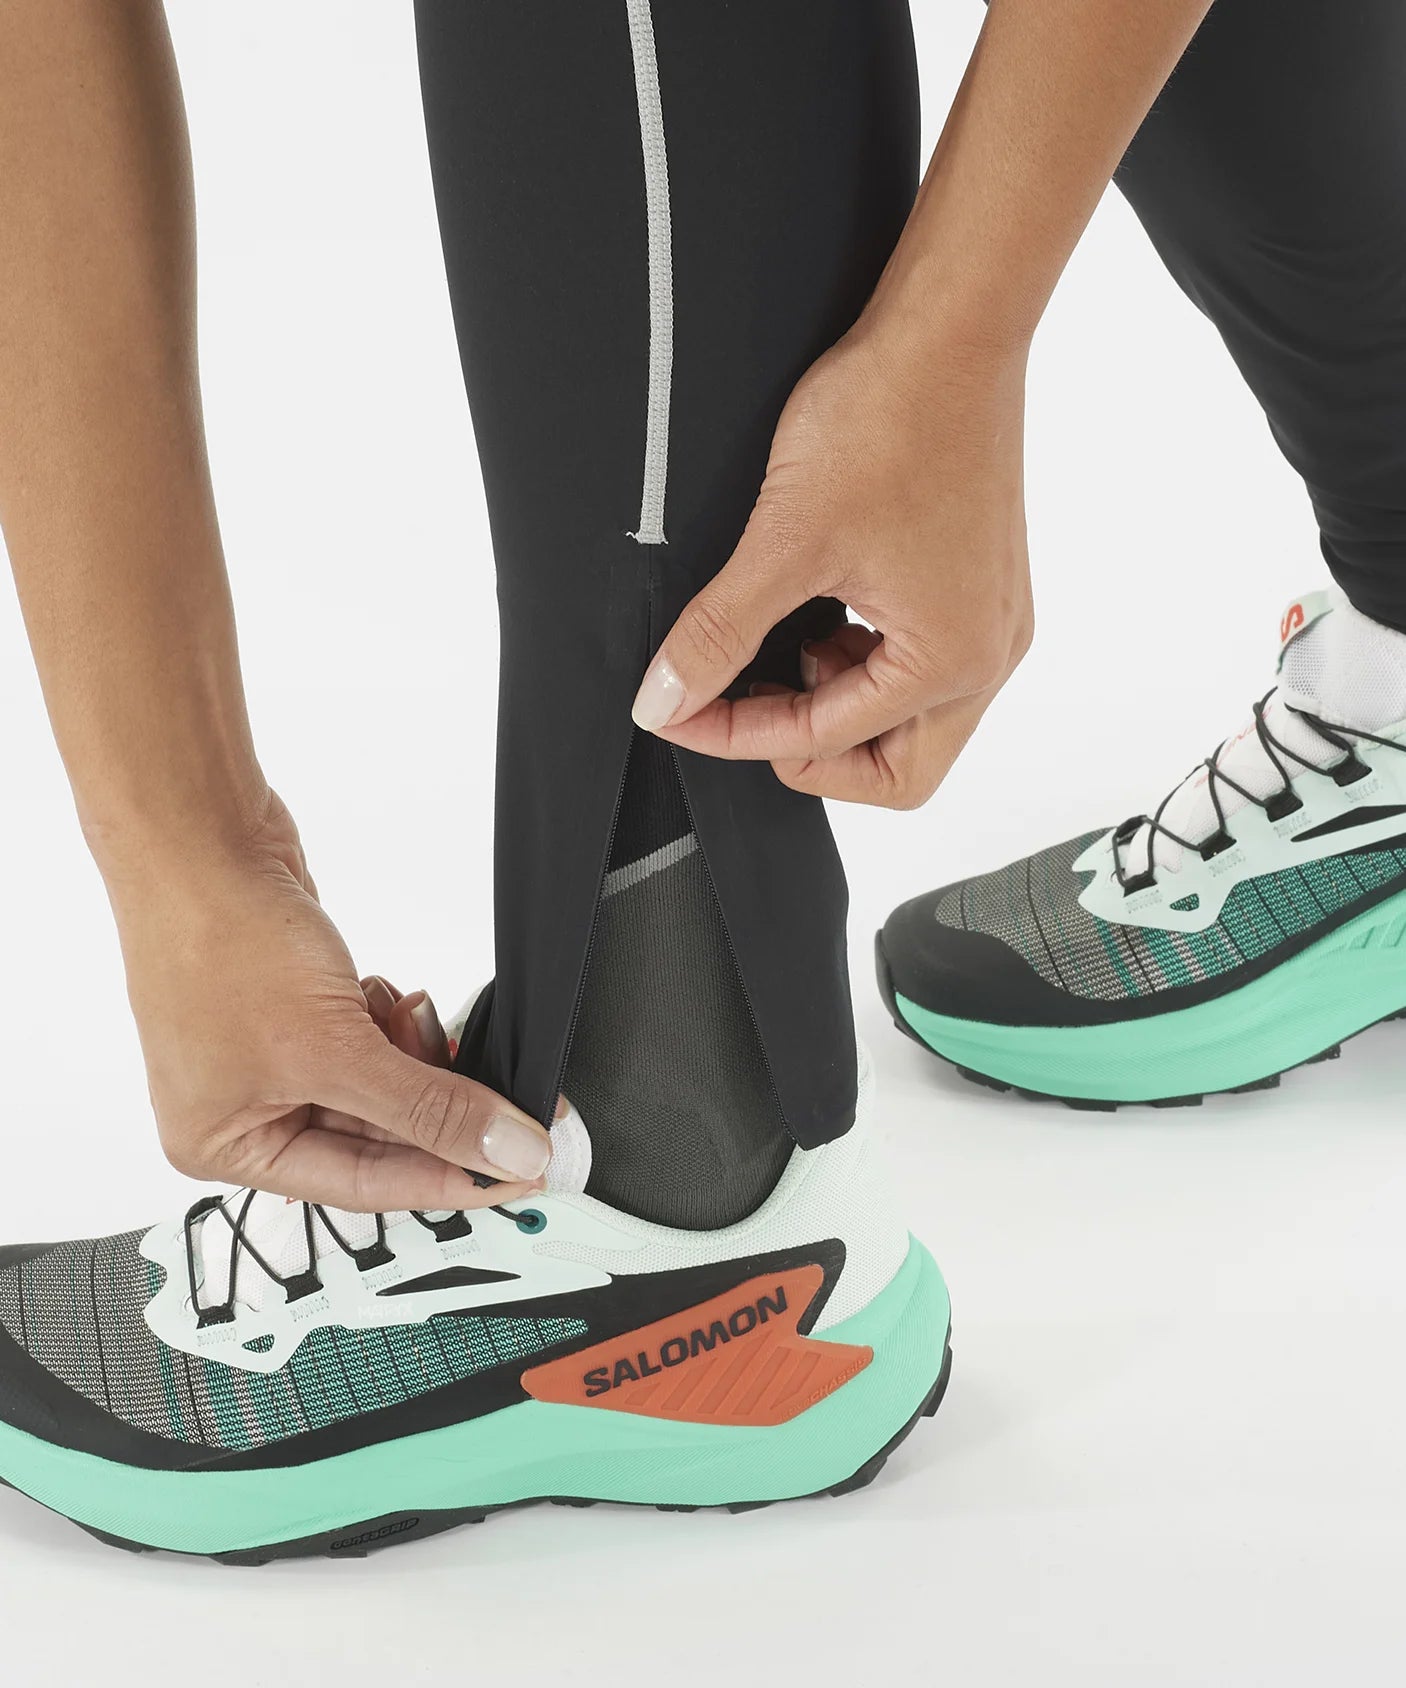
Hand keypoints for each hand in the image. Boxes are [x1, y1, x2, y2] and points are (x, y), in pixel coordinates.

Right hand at [105, 793, 551, 1211]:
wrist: (200, 836)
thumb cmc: (219, 942)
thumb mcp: (335, 1049)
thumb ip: (429, 1109)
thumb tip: (505, 1154)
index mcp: (226, 1145)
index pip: (363, 1186)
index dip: (447, 1181)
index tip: (518, 1176)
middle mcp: (243, 1108)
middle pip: (375, 1137)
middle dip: (436, 1106)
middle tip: (507, 1098)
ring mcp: (270, 1054)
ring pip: (380, 1083)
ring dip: (414, 1055)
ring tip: (412, 1017)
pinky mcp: (298, 1007)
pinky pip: (370, 1039)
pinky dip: (394, 1023)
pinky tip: (391, 995)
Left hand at [630, 327, 1033, 807]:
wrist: (950, 326)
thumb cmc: (887, 419)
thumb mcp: (783, 540)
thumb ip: (719, 634)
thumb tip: (664, 702)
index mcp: (952, 662)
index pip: (827, 742)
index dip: (736, 733)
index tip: (676, 710)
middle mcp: (988, 656)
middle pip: (894, 771)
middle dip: (810, 752)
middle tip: (741, 708)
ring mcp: (993, 623)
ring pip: (909, 724)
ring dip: (835, 705)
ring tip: (777, 645)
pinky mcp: (982, 589)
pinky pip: (922, 668)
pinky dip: (863, 664)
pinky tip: (818, 614)